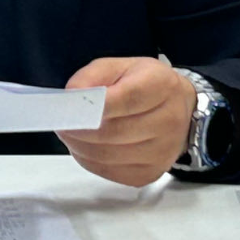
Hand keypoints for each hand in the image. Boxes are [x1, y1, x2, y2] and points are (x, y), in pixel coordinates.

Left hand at [56, 57, 196, 187]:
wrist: (180, 108)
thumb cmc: (145, 83)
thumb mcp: (119, 66)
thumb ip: (93, 76)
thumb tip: (72, 96)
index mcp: (162, 86)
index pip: (125, 100)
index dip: (93, 107)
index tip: (67, 108)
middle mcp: (169, 121)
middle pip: (113, 132)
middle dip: (79, 129)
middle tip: (59, 123)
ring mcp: (162, 152)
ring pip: (108, 156)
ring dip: (80, 147)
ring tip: (69, 133)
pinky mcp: (151, 173)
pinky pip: (111, 172)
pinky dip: (90, 161)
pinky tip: (84, 147)